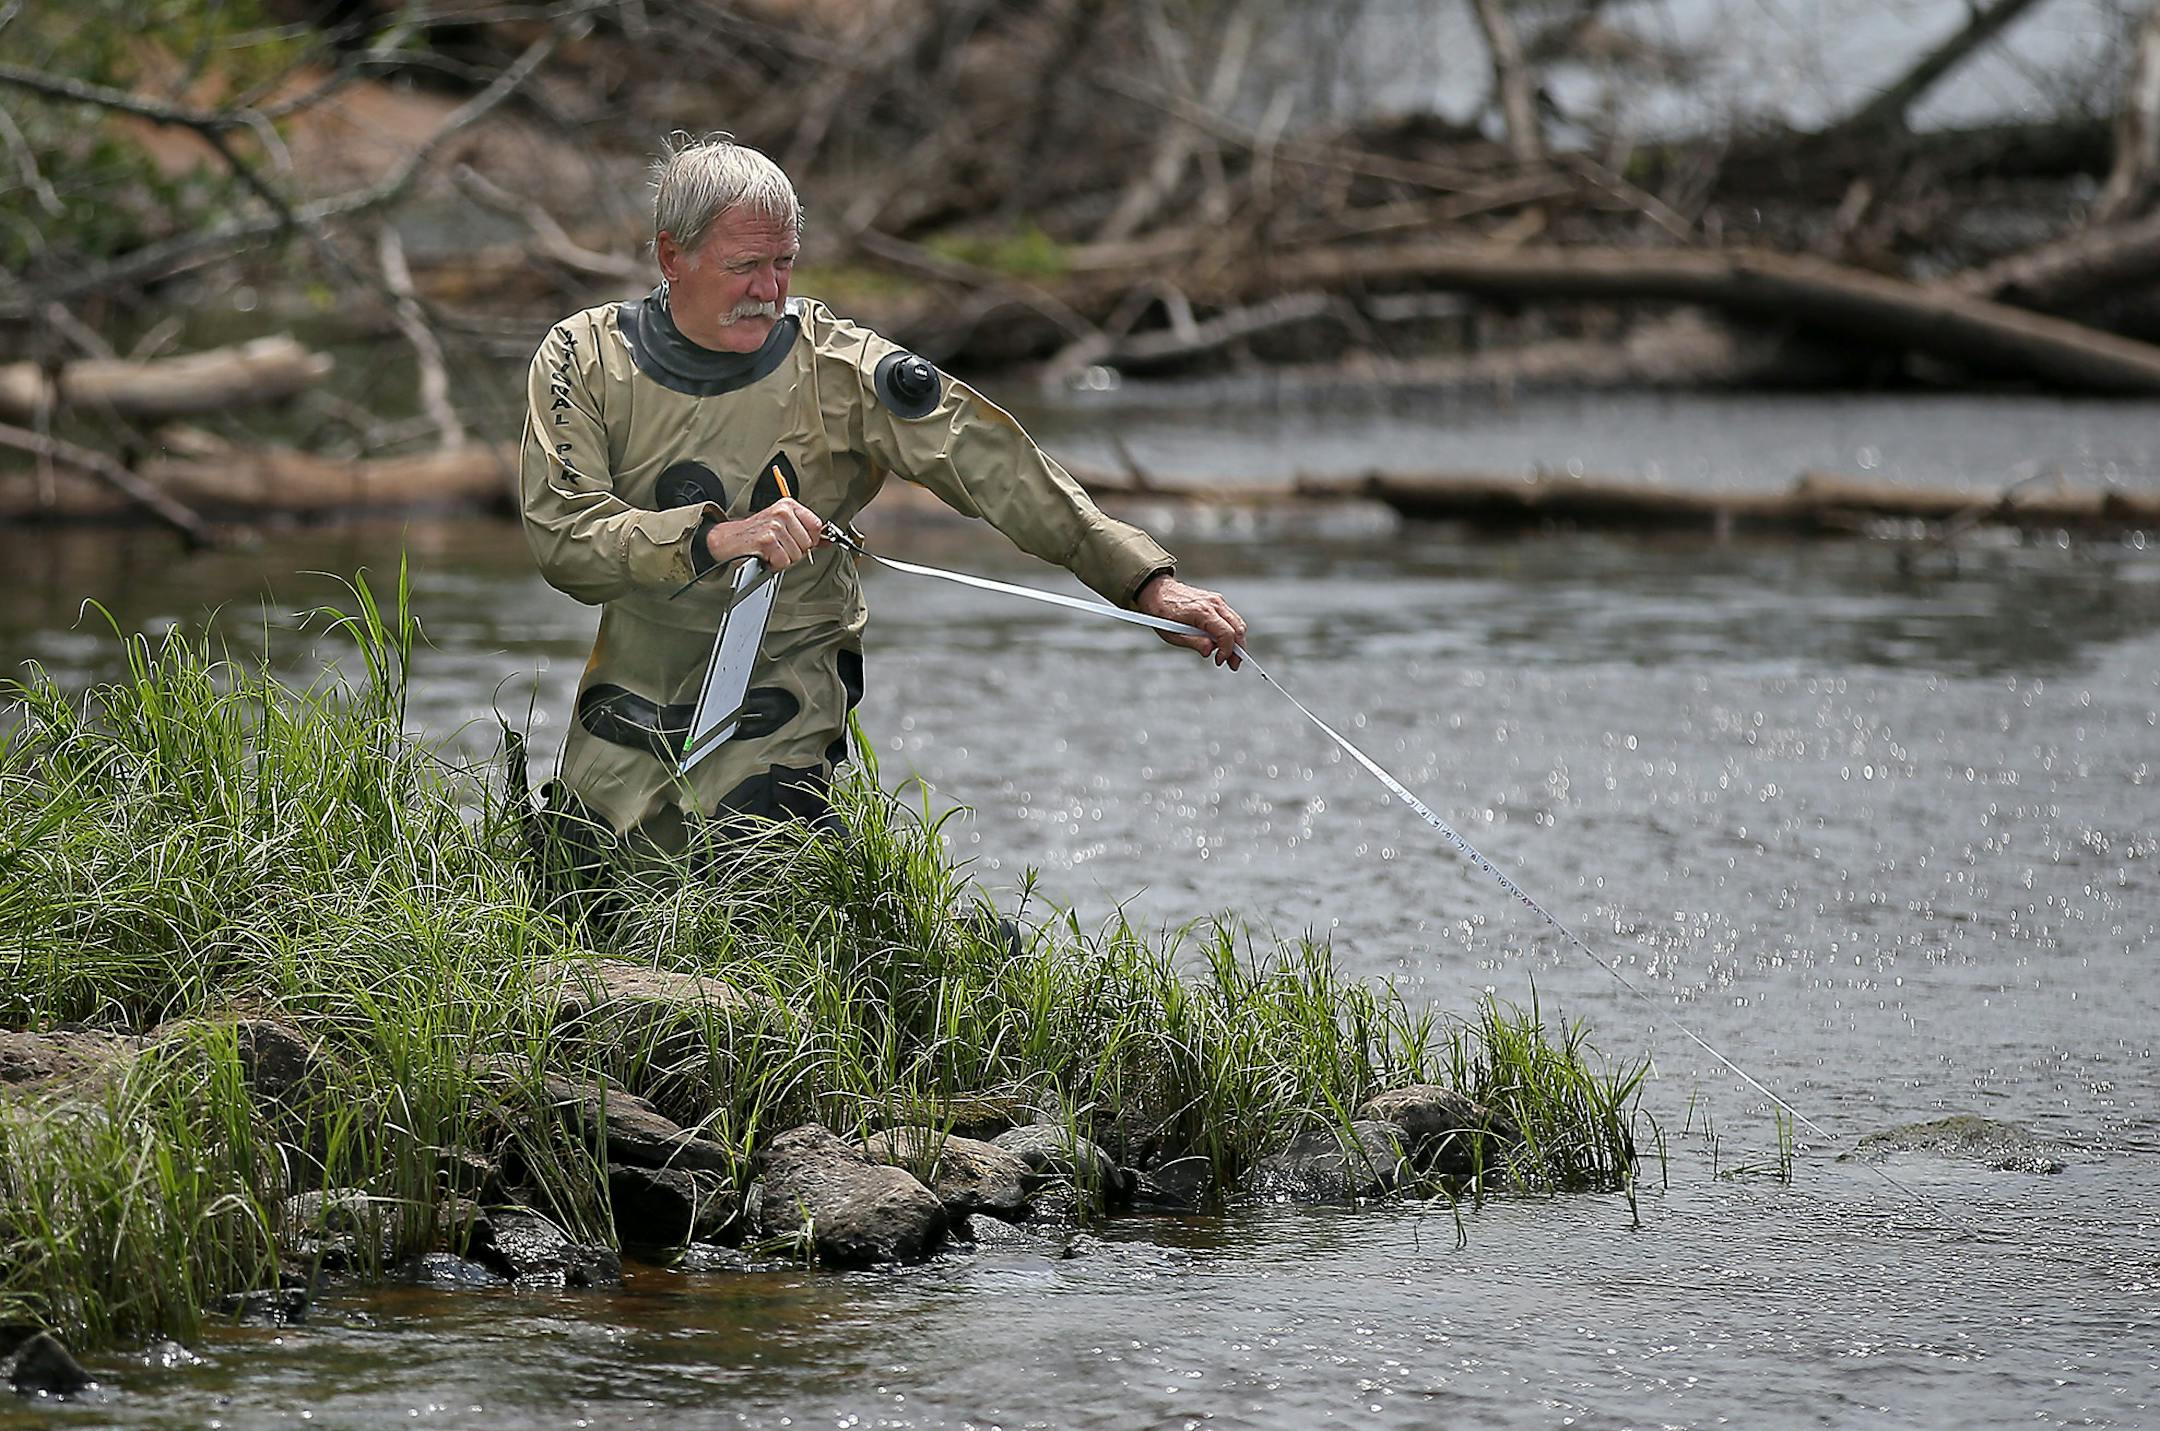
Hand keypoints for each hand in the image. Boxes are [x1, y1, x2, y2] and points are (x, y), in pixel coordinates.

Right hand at [706, 497, 826, 569]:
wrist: (728, 540)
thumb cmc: (756, 534)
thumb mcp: (783, 526)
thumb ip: (806, 532)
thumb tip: (828, 541)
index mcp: (788, 506)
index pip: (816, 526)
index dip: (810, 540)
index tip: (797, 541)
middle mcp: (782, 513)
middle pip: (807, 544)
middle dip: (794, 552)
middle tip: (778, 547)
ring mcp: (774, 526)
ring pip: (796, 555)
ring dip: (783, 559)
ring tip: (771, 551)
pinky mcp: (766, 541)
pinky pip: (783, 562)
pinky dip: (774, 564)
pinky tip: (765, 556)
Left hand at [1136, 573, 1246, 668]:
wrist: (1157, 591)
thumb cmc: (1162, 612)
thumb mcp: (1173, 634)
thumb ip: (1195, 643)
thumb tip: (1210, 651)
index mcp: (1203, 612)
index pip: (1226, 633)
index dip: (1227, 651)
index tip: (1219, 661)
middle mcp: (1214, 603)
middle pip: (1238, 628)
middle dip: (1238, 648)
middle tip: (1233, 664)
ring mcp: (1216, 600)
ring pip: (1237, 622)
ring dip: (1237, 640)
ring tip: (1228, 655)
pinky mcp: (1216, 600)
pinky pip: (1230, 617)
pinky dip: (1231, 630)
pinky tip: (1222, 642)